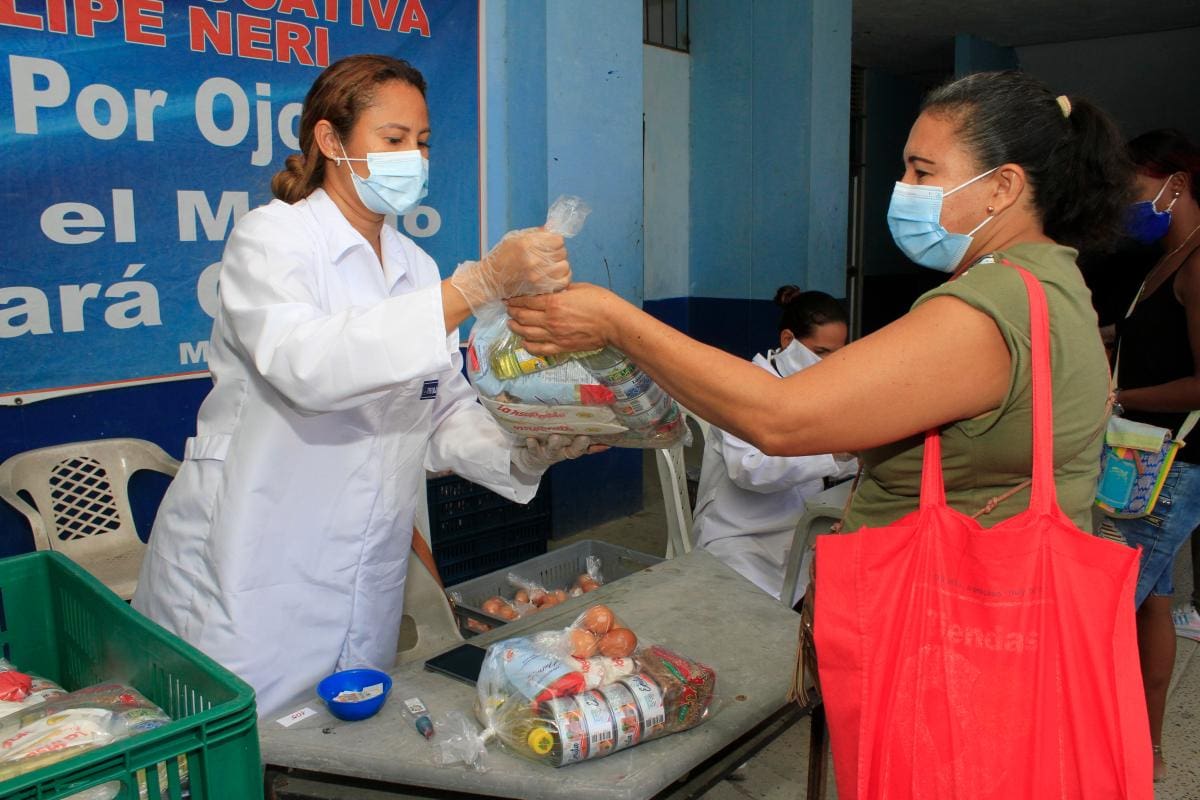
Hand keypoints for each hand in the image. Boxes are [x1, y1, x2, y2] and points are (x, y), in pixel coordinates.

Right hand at [450, 227, 568, 312]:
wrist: (490, 281)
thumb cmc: (501, 258)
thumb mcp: (514, 238)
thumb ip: (536, 233)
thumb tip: (553, 228)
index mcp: (528, 243)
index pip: (558, 239)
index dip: (555, 241)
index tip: (550, 244)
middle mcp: (534, 259)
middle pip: (562, 252)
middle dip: (557, 253)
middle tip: (548, 256)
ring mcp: (538, 276)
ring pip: (565, 267)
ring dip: (560, 266)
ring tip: (551, 267)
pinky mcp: (540, 289)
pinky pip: (563, 282)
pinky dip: (562, 278)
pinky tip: (554, 276)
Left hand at [506, 283, 623, 355]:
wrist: (613, 323)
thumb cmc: (600, 301)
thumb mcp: (578, 287)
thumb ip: (561, 289)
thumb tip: (552, 290)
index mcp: (553, 303)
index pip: (526, 301)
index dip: (515, 299)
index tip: (509, 297)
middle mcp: (550, 320)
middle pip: (523, 317)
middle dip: (513, 312)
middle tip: (508, 309)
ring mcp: (554, 336)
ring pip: (527, 334)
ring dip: (516, 328)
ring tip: (511, 323)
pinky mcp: (561, 347)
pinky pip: (539, 349)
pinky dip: (528, 346)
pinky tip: (524, 342)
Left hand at [512, 434, 601, 475]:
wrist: (532, 458)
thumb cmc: (552, 443)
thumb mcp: (567, 441)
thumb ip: (582, 436)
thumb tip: (604, 438)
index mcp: (572, 447)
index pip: (584, 446)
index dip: (589, 443)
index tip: (594, 436)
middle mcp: (562, 451)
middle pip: (572, 450)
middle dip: (578, 445)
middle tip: (583, 438)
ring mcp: (548, 453)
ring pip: (554, 450)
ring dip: (556, 444)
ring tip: (556, 437)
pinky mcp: (534, 454)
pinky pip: (534, 450)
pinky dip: (533, 445)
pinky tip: (531, 439)